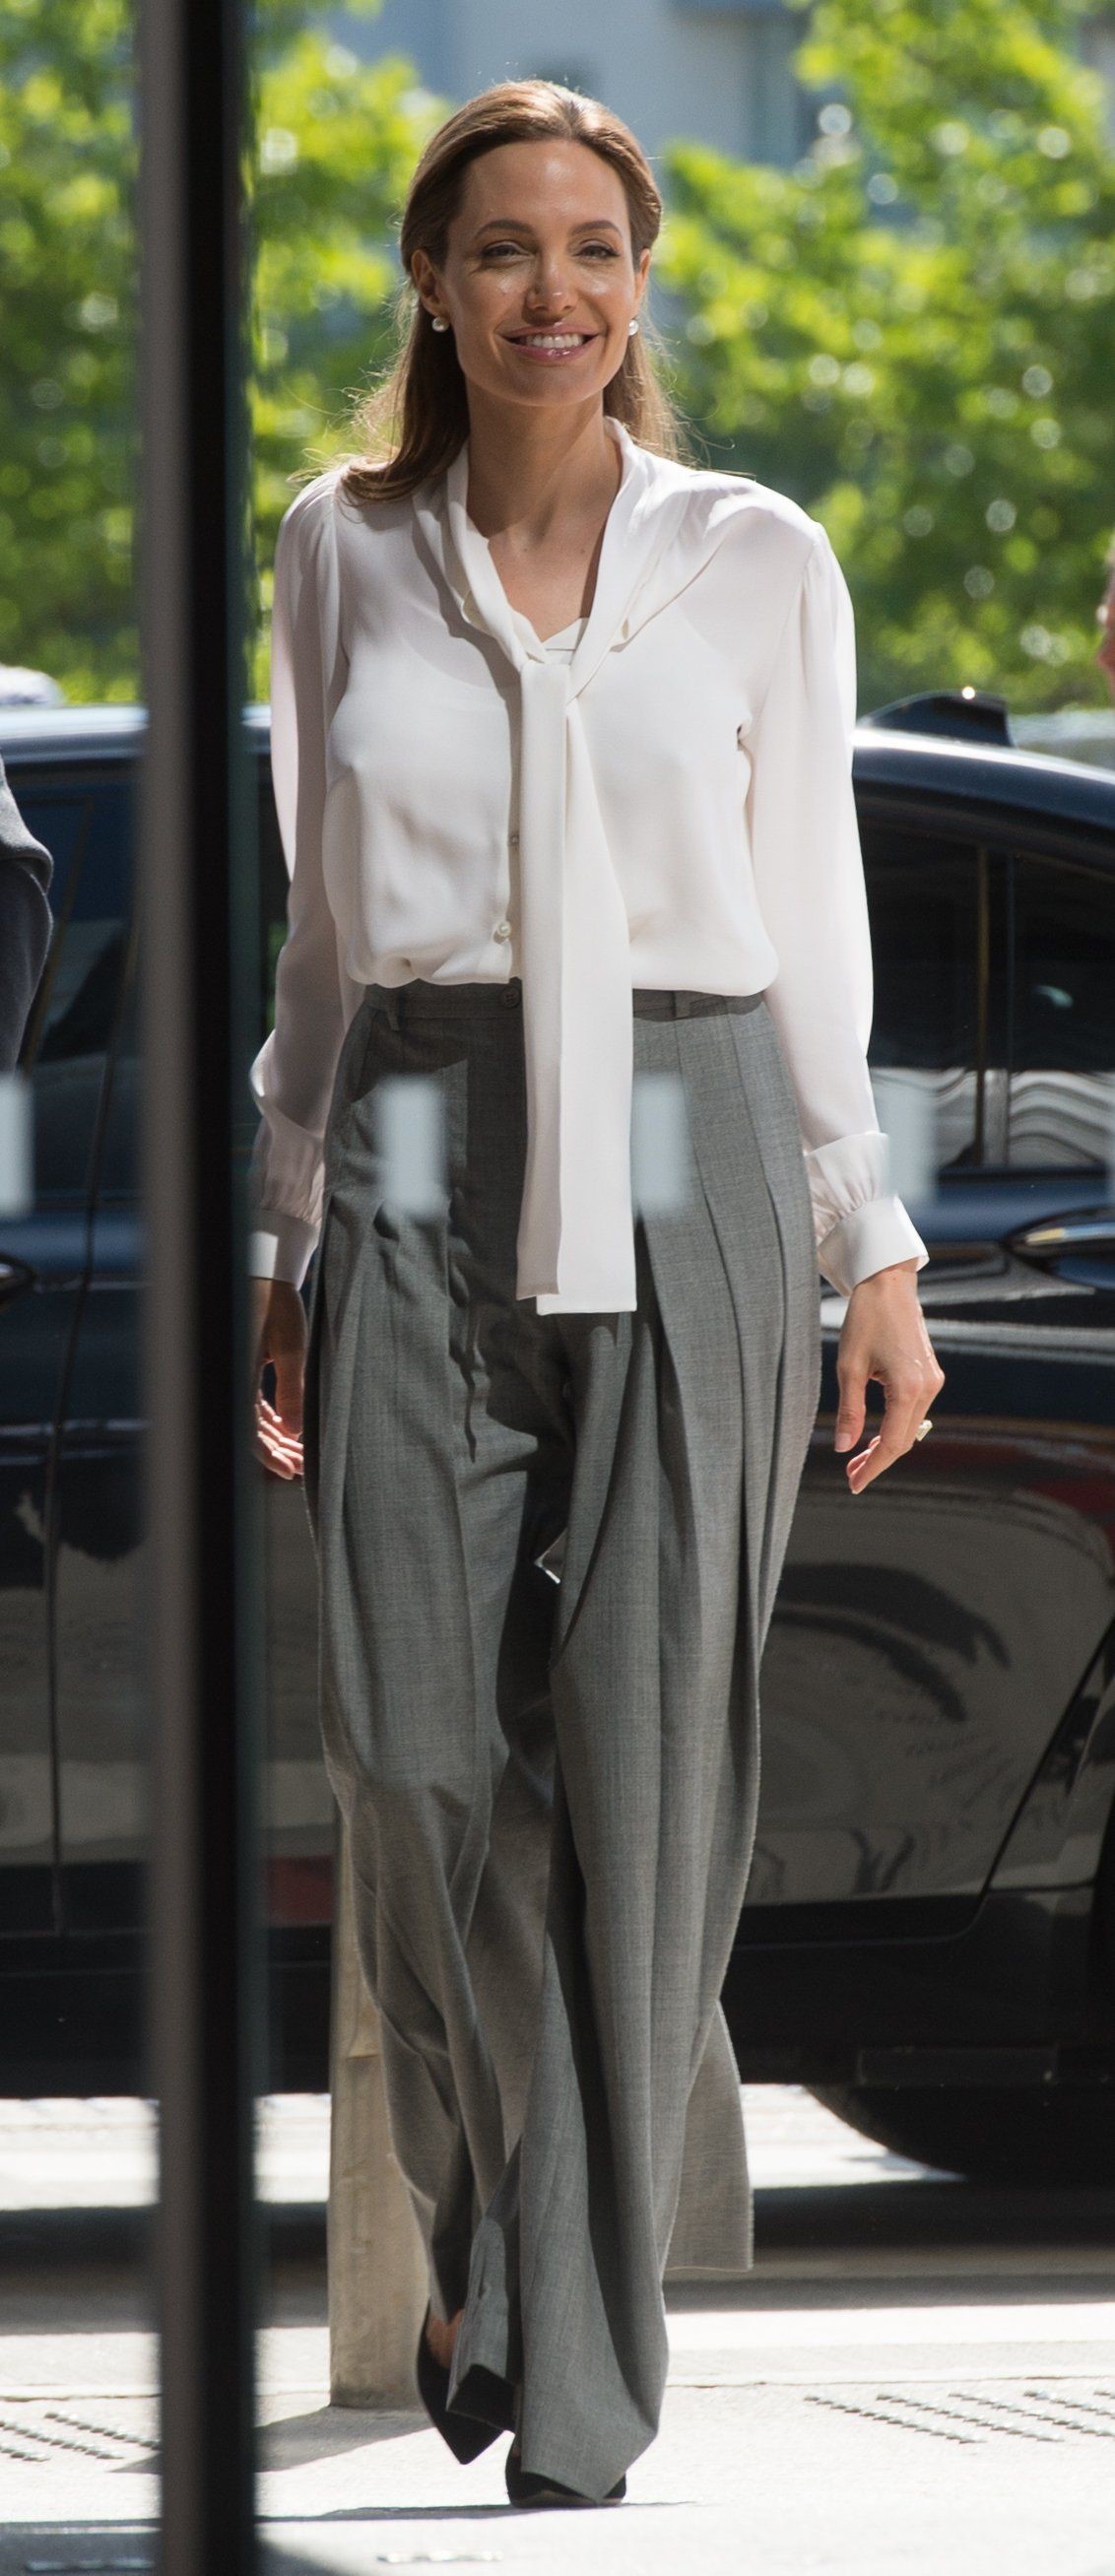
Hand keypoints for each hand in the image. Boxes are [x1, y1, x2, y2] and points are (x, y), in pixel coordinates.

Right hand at [251, 1276, 306, 1479]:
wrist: (264, 1276)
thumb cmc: (276, 1305)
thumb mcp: (291, 1348)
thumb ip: (292, 1390)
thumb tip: (295, 1430)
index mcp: (239, 1374)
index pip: (249, 1428)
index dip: (268, 1454)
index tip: (289, 1470)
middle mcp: (233, 1377)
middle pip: (252, 1428)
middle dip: (277, 1450)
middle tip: (302, 1467)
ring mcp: (238, 1374)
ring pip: (255, 1419)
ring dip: (277, 1437)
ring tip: (300, 1453)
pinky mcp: (246, 1369)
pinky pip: (255, 1404)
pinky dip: (273, 1419)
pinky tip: (290, 1430)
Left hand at [834, 1258, 944, 1494]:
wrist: (889, 1285)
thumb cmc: (866, 1320)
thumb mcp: (849, 1367)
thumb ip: (849, 1411)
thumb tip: (843, 1447)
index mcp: (909, 1388)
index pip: (893, 1444)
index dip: (873, 1468)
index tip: (854, 1484)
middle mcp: (928, 1388)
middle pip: (904, 1440)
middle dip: (877, 1461)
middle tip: (850, 1474)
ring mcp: (933, 1381)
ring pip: (910, 1428)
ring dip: (886, 1446)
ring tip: (857, 1458)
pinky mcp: (930, 1374)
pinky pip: (914, 1412)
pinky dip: (894, 1427)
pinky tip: (874, 1435)